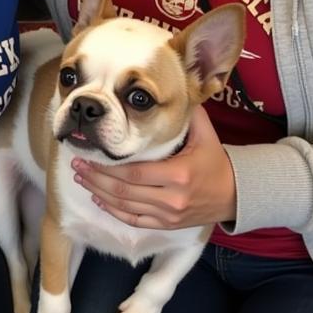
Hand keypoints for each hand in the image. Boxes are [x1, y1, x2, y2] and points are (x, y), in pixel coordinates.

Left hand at [72, 107, 235, 229]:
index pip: (133, 173)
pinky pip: (134, 221)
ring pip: (125, 207)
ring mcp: (168, 215)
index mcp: (178, 175)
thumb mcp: (206, 135)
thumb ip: (189, 113)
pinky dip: (113, 211)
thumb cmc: (215, 162)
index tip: (88, 155)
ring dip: (99, 193)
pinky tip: (98, 200)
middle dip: (96, 178)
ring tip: (81, 179)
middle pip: (123, 191)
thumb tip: (176, 86)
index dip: (107, 167)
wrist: (235, 195)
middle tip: (76, 165)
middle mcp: (171, 198)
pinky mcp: (167, 226)